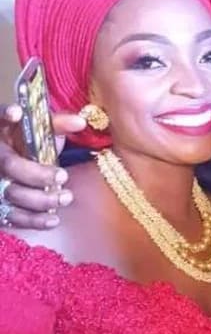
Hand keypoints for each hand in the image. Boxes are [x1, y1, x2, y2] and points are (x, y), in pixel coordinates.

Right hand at [0, 104, 85, 228]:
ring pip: (11, 193)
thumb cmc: (33, 150)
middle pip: (9, 165)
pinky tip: (53, 219)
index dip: (4, 115)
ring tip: (66, 197)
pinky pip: (12, 217)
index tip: (17, 113)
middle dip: (37, 173)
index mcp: (3, 136)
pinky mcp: (0, 207)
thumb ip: (59, 126)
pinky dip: (34, 220)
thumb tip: (80, 122)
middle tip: (63, 176)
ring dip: (41, 199)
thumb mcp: (43, 135)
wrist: (23, 177)